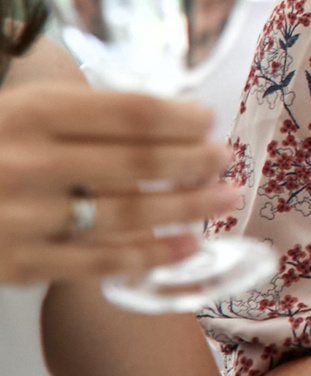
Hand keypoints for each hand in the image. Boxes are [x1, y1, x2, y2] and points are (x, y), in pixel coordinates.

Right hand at [0, 87, 227, 284]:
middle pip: (134, 163)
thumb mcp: (17, 110)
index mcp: (27, 113)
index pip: (126, 113)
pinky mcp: (15, 265)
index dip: (178, 118)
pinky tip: (185, 247)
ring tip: (224, 199)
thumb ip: (78, 112)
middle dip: (193, 163)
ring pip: (124, 215)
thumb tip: (169, 114)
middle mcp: (25, 162)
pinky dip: (148, 255)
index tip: (207, 120)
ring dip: (186, 208)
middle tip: (226, 162)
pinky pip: (96, 261)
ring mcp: (19, 218)